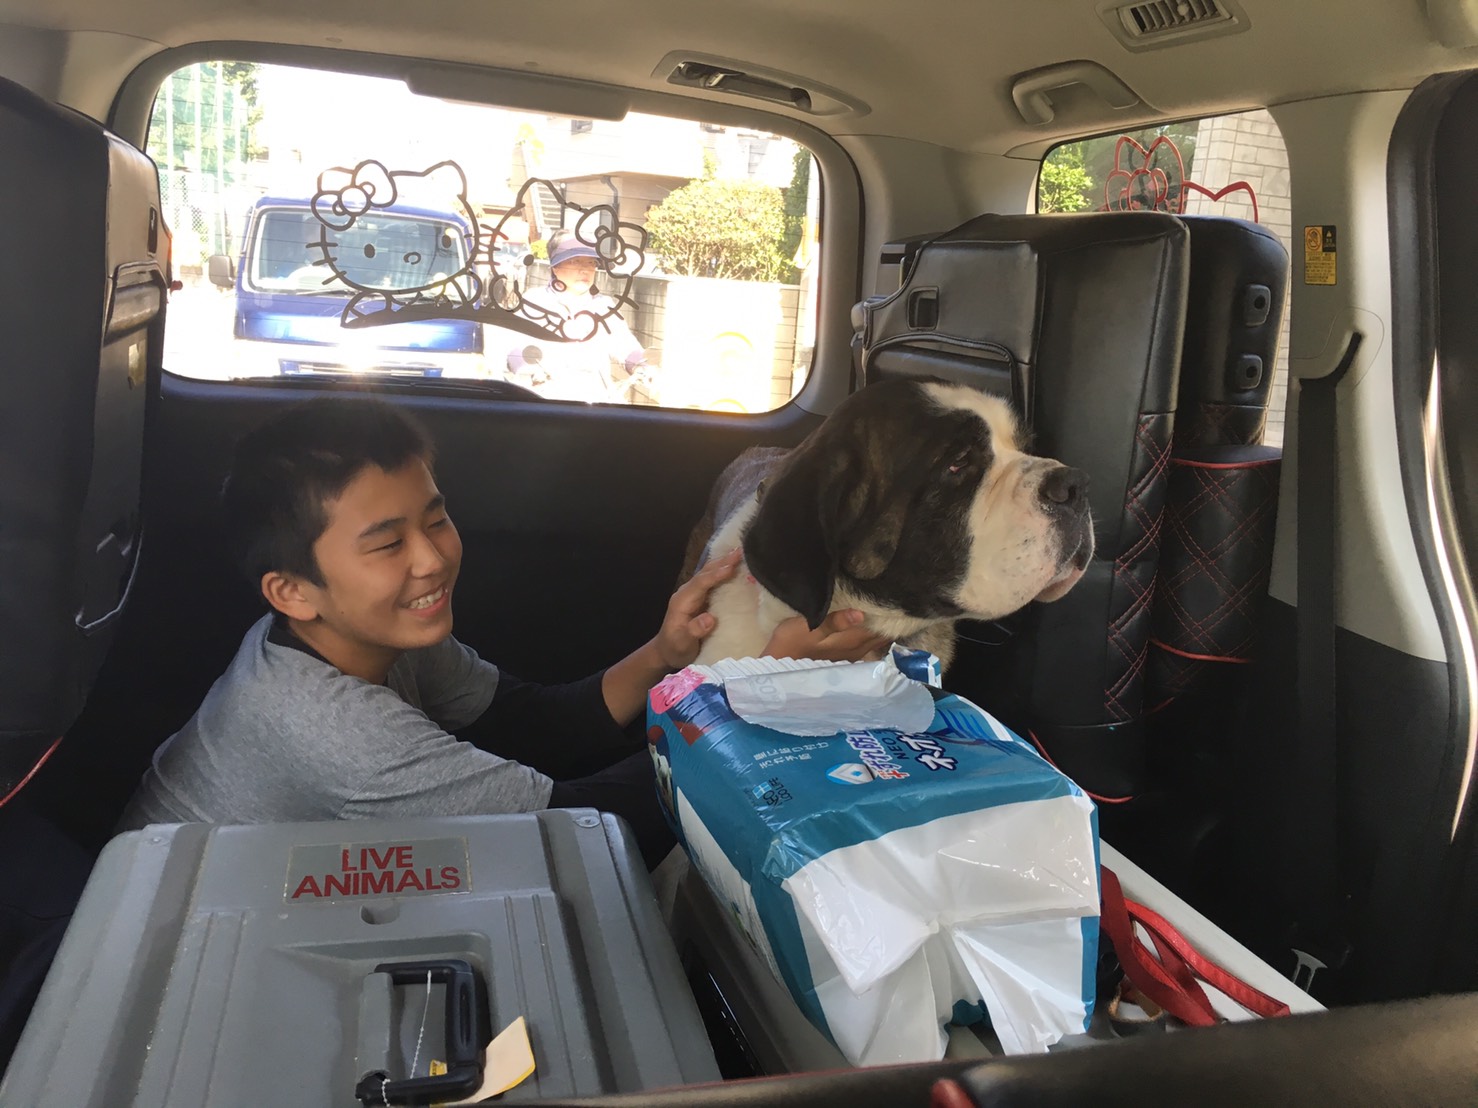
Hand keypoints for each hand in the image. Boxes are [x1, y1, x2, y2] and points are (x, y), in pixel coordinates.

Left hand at [649, 547, 743, 669]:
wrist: (667, 652)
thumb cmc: (675, 648)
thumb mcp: (681, 643)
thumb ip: (693, 631)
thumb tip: (709, 618)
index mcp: (682, 601)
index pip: (700, 584)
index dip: (715, 575)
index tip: (731, 567)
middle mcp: (687, 593)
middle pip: (705, 573)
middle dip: (722, 562)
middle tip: (741, 550)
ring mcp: (694, 595)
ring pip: (709, 574)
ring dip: (723, 563)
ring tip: (740, 552)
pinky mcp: (701, 598)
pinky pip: (713, 581)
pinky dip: (723, 571)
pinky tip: (735, 567)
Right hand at [763, 609, 890, 661]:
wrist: (776, 668)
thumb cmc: (790, 645)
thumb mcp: (808, 628)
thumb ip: (834, 621)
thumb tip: (861, 614)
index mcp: (852, 641)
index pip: (881, 628)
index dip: (893, 616)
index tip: (902, 601)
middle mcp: (857, 650)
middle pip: (882, 637)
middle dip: (892, 623)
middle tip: (900, 605)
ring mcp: (851, 657)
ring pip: (876, 643)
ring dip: (884, 631)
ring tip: (891, 614)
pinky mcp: (844, 659)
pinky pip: (868, 647)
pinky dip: (874, 637)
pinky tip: (874, 629)